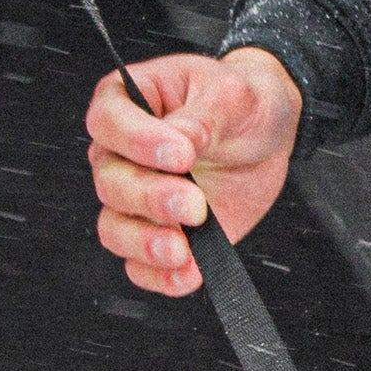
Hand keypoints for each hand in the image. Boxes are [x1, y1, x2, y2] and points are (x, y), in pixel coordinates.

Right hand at [86, 46, 304, 297]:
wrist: (262, 138)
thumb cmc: (238, 104)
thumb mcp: (233, 94)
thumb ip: (204, 116)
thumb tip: (182, 138)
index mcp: (127, 103)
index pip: (108, 121)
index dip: (137, 141)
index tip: (181, 155)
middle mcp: (120, 153)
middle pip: (110, 182)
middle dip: (150, 198)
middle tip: (194, 203)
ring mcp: (134, 198)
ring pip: (115, 229)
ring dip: (146, 243)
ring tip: (182, 248)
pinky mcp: (156, 234)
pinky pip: (140, 266)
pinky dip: (161, 276)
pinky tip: (188, 272)